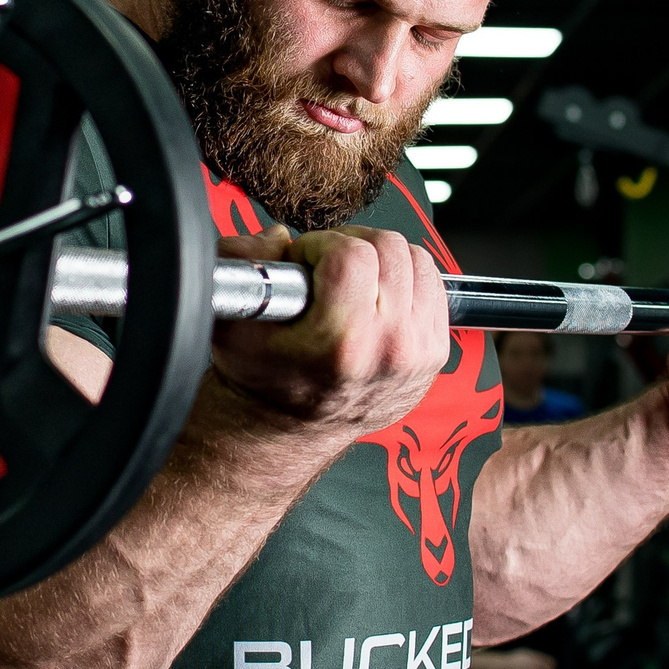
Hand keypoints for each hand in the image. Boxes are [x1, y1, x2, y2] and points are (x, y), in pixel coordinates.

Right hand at [208, 225, 447, 436]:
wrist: (292, 429)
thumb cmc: (265, 380)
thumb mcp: (233, 327)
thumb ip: (241, 266)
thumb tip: (280, 238)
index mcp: (342, 344)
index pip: (351, 254)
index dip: (320, 244)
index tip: (305, 261)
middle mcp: (389, 348)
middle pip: (389, 248)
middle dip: (351, 245)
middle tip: (326, 267)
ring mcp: (419, 352)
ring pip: (416, 260)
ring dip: (382, 259)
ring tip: (352, 280)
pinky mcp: (436, 352)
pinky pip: (433, 284)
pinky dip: (405, 278)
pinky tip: (376, 295)